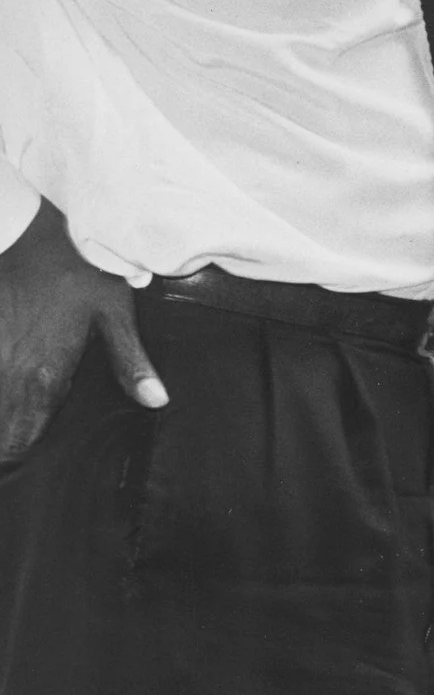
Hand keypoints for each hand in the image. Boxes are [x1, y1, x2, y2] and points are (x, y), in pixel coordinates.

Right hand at [0, 199, 165, 462]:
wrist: (31, 231)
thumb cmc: (80, 270)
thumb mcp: (115, 313)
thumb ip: (132, 363)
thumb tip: (157, 401)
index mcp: (46, 376)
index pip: (22, 438)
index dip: (20, 455)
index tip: (24, 463)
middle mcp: (11, 372)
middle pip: (0, 430)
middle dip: (6, 444)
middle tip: (15, 455)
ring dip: (1, 417)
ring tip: (11, 433)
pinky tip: (6, 384)